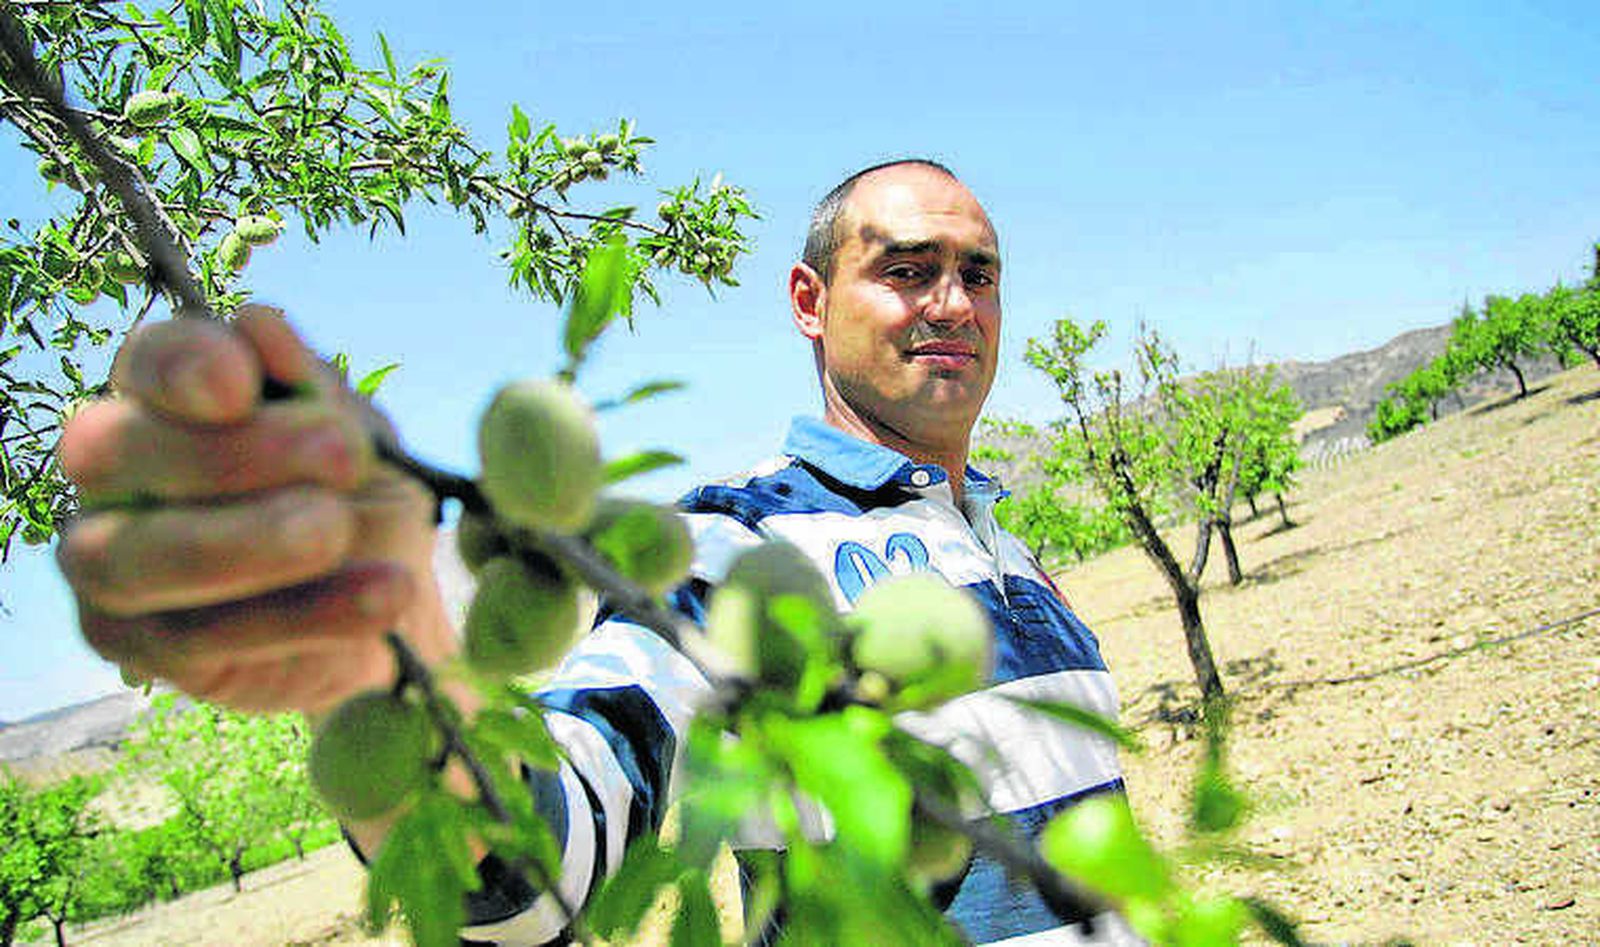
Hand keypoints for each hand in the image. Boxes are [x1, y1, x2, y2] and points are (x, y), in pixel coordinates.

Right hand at [56, 305, 455, 714]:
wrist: (392, 603)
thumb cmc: (357, 496)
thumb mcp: (357, 435)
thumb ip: (311, 389)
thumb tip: (260, 326)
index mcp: (164, 399)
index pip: (146, 361)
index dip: (182, 365)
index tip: (242, 382)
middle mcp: (114, 477)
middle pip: (116, 451)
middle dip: (229, 453)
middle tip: (340, 455)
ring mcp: (111, 565)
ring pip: (135, 557)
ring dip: (246, 542)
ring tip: (341, 530)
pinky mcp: (138, 647)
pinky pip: (201, 638)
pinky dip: (299, 616)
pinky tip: (379, 596)